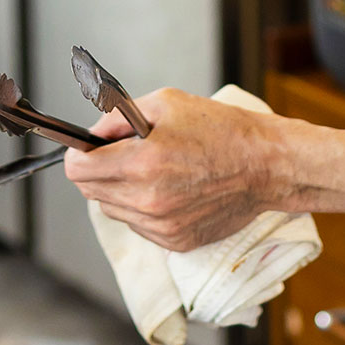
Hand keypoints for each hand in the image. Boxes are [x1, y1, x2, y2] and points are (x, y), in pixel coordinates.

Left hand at [63, 88, 288, 252]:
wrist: (266, 165)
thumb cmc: (222, 130)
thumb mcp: (165, 103)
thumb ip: (118, 117)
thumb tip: (91, 134)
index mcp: (142, 163)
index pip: (77, 169)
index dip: (78, 154)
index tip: (87, 149)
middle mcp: (148, 200)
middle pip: (91, 191)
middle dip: (99, 170)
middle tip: (125, 154)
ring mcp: (162, 226)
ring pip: (113, 210)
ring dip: (121, 190)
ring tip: (154, 170)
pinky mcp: (175, 242)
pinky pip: (139, 225)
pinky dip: (144, 208)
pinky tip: (170, 188)